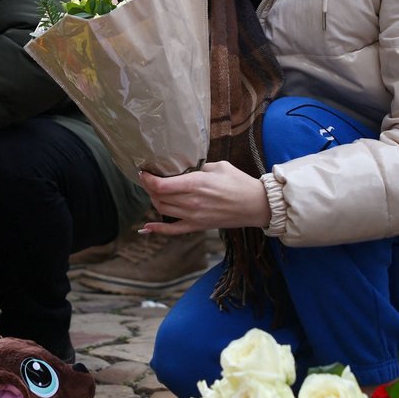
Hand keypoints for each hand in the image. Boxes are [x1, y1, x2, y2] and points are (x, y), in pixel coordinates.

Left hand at [139, 161, 270, 233]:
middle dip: (149, 188)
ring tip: (153, 192)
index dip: (147, 179)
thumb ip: (200, 168)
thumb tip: (187, 170)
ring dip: (154, 201)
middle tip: (147, 180)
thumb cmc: (239, 183)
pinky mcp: (198, 226)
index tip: (142, 172)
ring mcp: (194, 216)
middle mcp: (192, 201)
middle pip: (159, 197)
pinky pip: (173, 230)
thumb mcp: (219, 166)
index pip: (161, 185)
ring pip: (163, 210)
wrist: (255, 205)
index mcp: (196, 184)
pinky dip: (158, 229)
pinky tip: (146, 227)